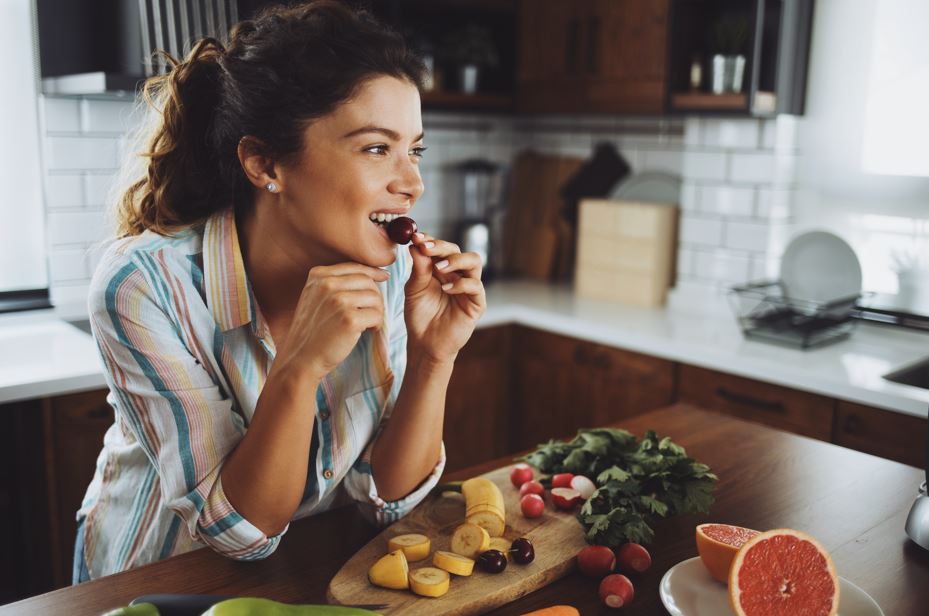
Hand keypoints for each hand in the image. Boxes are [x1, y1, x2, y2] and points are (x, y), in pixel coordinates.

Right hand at [275, 263, 387, 380]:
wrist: (300, 358)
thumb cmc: (312, 331)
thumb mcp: (316, 298)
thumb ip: (336, 284)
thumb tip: (375, 274)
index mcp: (318, 276)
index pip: (354, 267)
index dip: (373, 271)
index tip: (385, 276)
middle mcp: (327, 284)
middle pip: (367, 281)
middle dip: (375, 297)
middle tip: (371, 313)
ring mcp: (338, 301)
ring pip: (375, 297)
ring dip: (377, 312)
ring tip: (367, 324)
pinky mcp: (349, 319)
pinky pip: (377, 315)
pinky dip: (377, 324)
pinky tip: (367, 331)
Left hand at [404, 232, 485, 362]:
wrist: (425, 343)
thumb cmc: (419, 316)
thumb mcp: (414, 289)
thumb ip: (418, 268)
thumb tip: (415, 244)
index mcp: (441, 269)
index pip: (441, 247)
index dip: (430, 240)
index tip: (416, 237)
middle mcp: (457, 274)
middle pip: (457, 249)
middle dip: (441, 246)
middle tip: (425, 248)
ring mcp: (469, 287)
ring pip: (474, 261)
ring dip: (456, 260)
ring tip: (438, 268)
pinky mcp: (477, 302)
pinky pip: (475, 286)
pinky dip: (460, 284)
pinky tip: (445, 289)